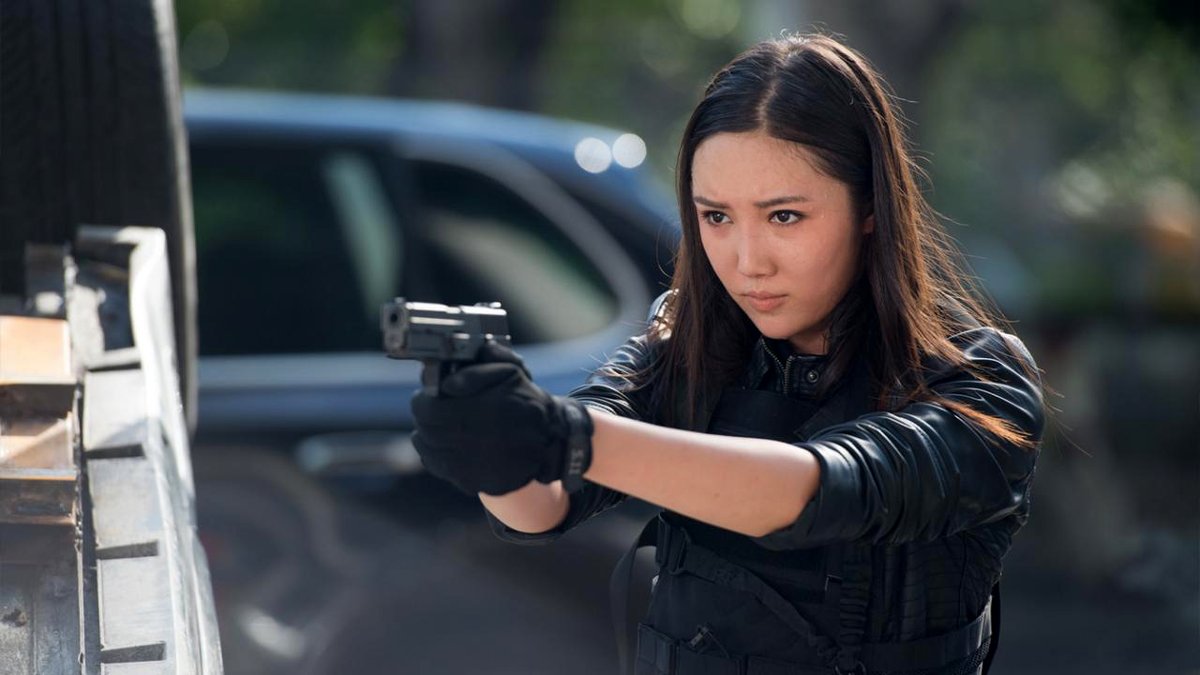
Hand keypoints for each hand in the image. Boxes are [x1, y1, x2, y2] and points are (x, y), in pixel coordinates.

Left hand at [410, 341, 591, 495]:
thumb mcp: (509, 372)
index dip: (424, 400)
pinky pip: (438, 467)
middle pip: (425, 429)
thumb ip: (476, 370)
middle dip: (425, 416)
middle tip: (433, 408)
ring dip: (428, 434)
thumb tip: (447, 384)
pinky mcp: (470, 484)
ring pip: (428, 449)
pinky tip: (449, 443)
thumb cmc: (525, 402)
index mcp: (481, 413)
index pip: (428, 409)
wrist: (549, 441)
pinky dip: (437, 453)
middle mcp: (474, 444)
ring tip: (443, 425)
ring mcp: (471, 469)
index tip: (429, 395)